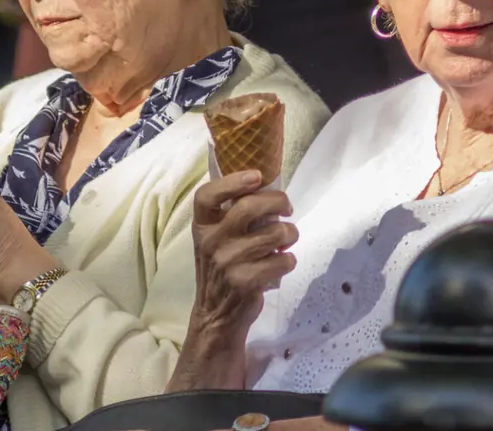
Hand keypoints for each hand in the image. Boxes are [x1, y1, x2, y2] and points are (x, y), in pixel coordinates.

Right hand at [192, 170, 297, 334]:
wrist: (215, 315)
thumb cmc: (220, 267)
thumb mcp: (214, 238)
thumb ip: (229, 214)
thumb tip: (265, 186)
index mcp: (201, 226)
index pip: (207, 196)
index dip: (232, 182)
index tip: (256, 176)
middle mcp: (211, 242)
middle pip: (249, 208)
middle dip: (278, 201)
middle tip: (287, 208)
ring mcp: (228, 263)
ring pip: (275, 233)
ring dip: (291, 233)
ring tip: (288, 237)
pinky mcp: (246, 282)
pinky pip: (282, 260)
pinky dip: (289, 259)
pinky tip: (281, 261)